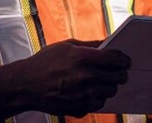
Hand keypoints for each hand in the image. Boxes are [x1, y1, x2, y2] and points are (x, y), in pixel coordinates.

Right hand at [0, 39, 129, 119]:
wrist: (26, 85)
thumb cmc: (45, 62)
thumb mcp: (66, 46)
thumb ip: (90, 45)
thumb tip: (107, 43)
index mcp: (83, 58)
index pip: (115, 59)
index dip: (123, 59)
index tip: (125, 60)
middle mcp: (85, 77)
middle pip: (117, 77)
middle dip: (120, 73)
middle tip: (118, 71)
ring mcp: (83, 94)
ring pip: (110, 91)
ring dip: (109, 86)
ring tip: (102, 81)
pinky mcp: (79, 108)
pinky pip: (99, 104)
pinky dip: (98, 98)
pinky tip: (90, 91)